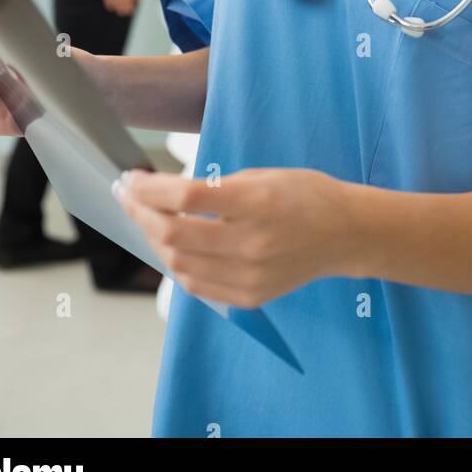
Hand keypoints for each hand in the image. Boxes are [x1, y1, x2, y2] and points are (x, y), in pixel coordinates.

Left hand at [112, 166, 350, 306]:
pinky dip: (176, 263)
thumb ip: (216, 188)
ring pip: (179, 263)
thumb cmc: (305, 194)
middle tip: (126, 196)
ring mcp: (250, 275)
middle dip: (140, 213)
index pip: (187, 198)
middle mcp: (252, 243)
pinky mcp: (249, 297)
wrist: (344, 234)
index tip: (130, 178)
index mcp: (257, 203)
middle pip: (175, 234)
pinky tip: (170, 244)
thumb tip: (166, 196)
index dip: (149, 189)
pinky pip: (196, 285)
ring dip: (153, 239)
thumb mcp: (263, 175)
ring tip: (145, 219)